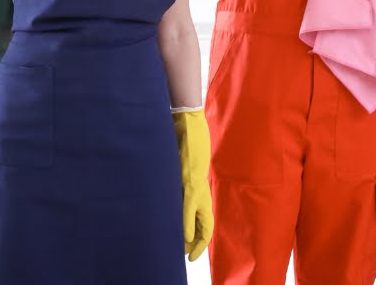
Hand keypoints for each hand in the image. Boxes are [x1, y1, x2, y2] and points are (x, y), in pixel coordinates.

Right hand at [172, 109, 213, 261]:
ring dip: (193, 239)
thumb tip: (171, 178)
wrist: (186, 120)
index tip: (192, 244)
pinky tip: (185, 237)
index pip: (203, 214)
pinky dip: (187, 224)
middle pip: (204, 222)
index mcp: (198, 182)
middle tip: (190, 255)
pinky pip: (189, 209)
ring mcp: (195, 185)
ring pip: (198, 220)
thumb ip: (180, 171)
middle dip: (197, 242)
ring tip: (187, 252)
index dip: (200, 232)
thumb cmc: (185, 134)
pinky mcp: (189, 181)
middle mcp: (199, 187)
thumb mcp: (184, 158)